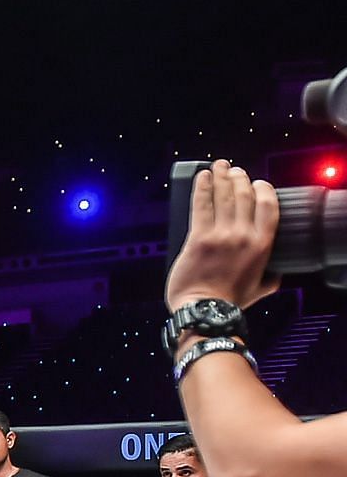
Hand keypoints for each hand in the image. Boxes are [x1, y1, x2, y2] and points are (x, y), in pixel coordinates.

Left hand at [165, 159, 280, 312]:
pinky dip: (202, 188)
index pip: (268, 206)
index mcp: (263, 245)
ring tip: (219, 165)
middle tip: (234, 169)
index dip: (262, 189)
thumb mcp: (262, 289)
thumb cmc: (230, 302)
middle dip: (239, 178)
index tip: (257, 183)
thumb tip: (279, 272)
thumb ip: (272, 276)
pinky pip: (201, 205)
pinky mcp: (198, 238)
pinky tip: (203, 176)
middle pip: (244, 196)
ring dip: (221, 177)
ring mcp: (221, 235)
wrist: (204, 311)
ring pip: (223, 197)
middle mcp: (244, 235)